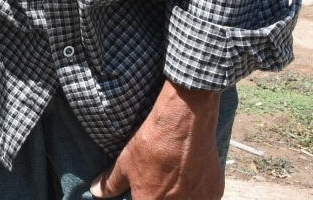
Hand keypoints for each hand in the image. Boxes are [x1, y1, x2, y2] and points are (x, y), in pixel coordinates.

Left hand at [90, 82, 222, 199]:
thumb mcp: (126, 161)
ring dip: (182, 196)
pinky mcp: (215, 192)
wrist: (185, 121)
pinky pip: (205, 197)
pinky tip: (191, 175)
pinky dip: (197, 191)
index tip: (146, 191)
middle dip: (162, 197)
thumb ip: (111, 183)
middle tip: (161, 184)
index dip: (144, 198)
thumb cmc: (154, 142)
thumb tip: (97, 192)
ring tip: (177, 178)